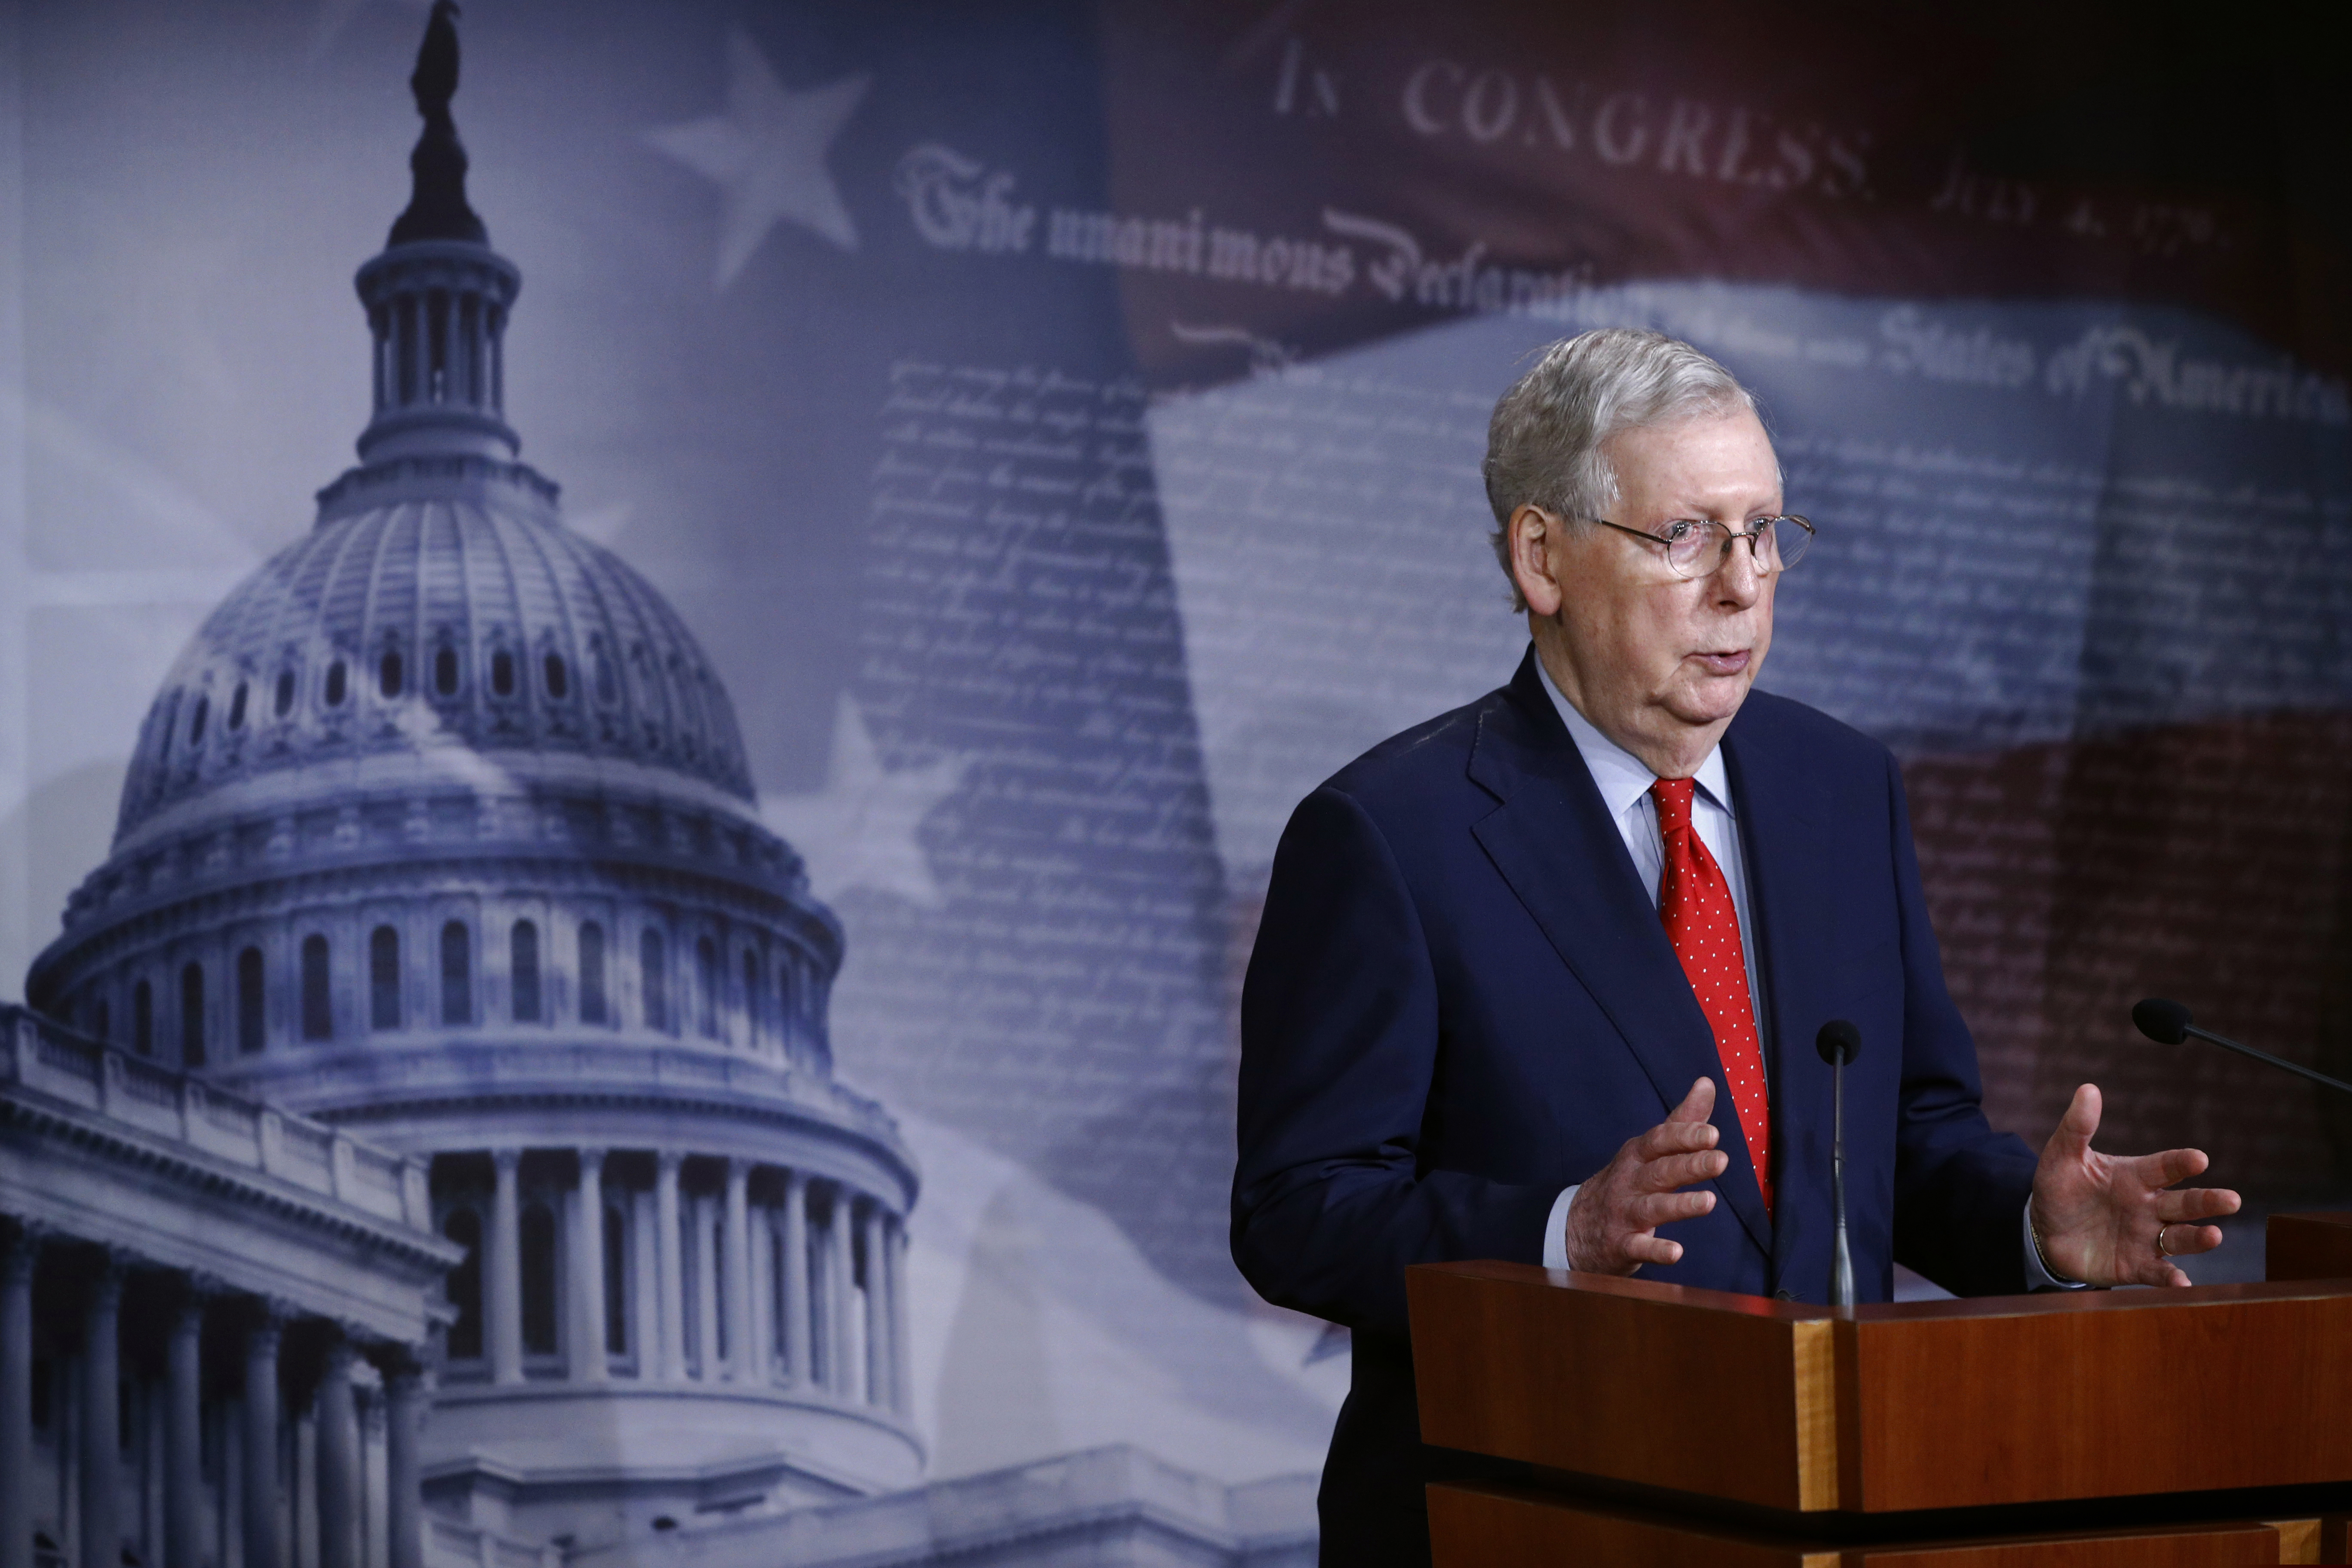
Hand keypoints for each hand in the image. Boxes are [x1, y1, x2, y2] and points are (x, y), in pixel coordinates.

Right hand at [1565, 1077, 1726, 1273]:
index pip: (1660, 1140)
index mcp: (1638, 1155)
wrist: (1576, 1227)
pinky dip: (1656, 1251)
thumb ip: (1681, 1120)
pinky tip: (1676, 1253)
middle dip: (1690, 1165)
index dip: (1685, 1135)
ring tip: (1708, 1202)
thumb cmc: (1626, 1182)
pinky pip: (1639, 1248)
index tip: (1713, 1133)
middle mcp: (1630, 1181)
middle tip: (1721, 1161)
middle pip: (1660, 1171)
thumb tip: (1707, 1082)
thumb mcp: (1649, 1149)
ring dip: (1679, 1205)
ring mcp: (1623, 1213)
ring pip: (1652, 1208)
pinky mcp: (1621, 1245)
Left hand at [2029, 1083, 2240, 1287]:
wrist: (2042, 1230)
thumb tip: (2088, 1089)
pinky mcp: (2135, 1265)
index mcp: (2136, 1176)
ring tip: (2214, 1236)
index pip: (2165, 1166)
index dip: (2181, 1162)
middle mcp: (2149, 1206)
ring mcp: (2145, 1236)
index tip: (2199, 1159)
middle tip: (2231, 1200)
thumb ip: (2078, 1127)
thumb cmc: (2059, 1189)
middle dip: (2208, 1201)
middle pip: (2185, 1203)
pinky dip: (2171, 1278)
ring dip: (2198, 1238)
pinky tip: (2184, 1284)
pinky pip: (2157, 1271)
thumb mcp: (2062, 1156)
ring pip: (2180, 1237)